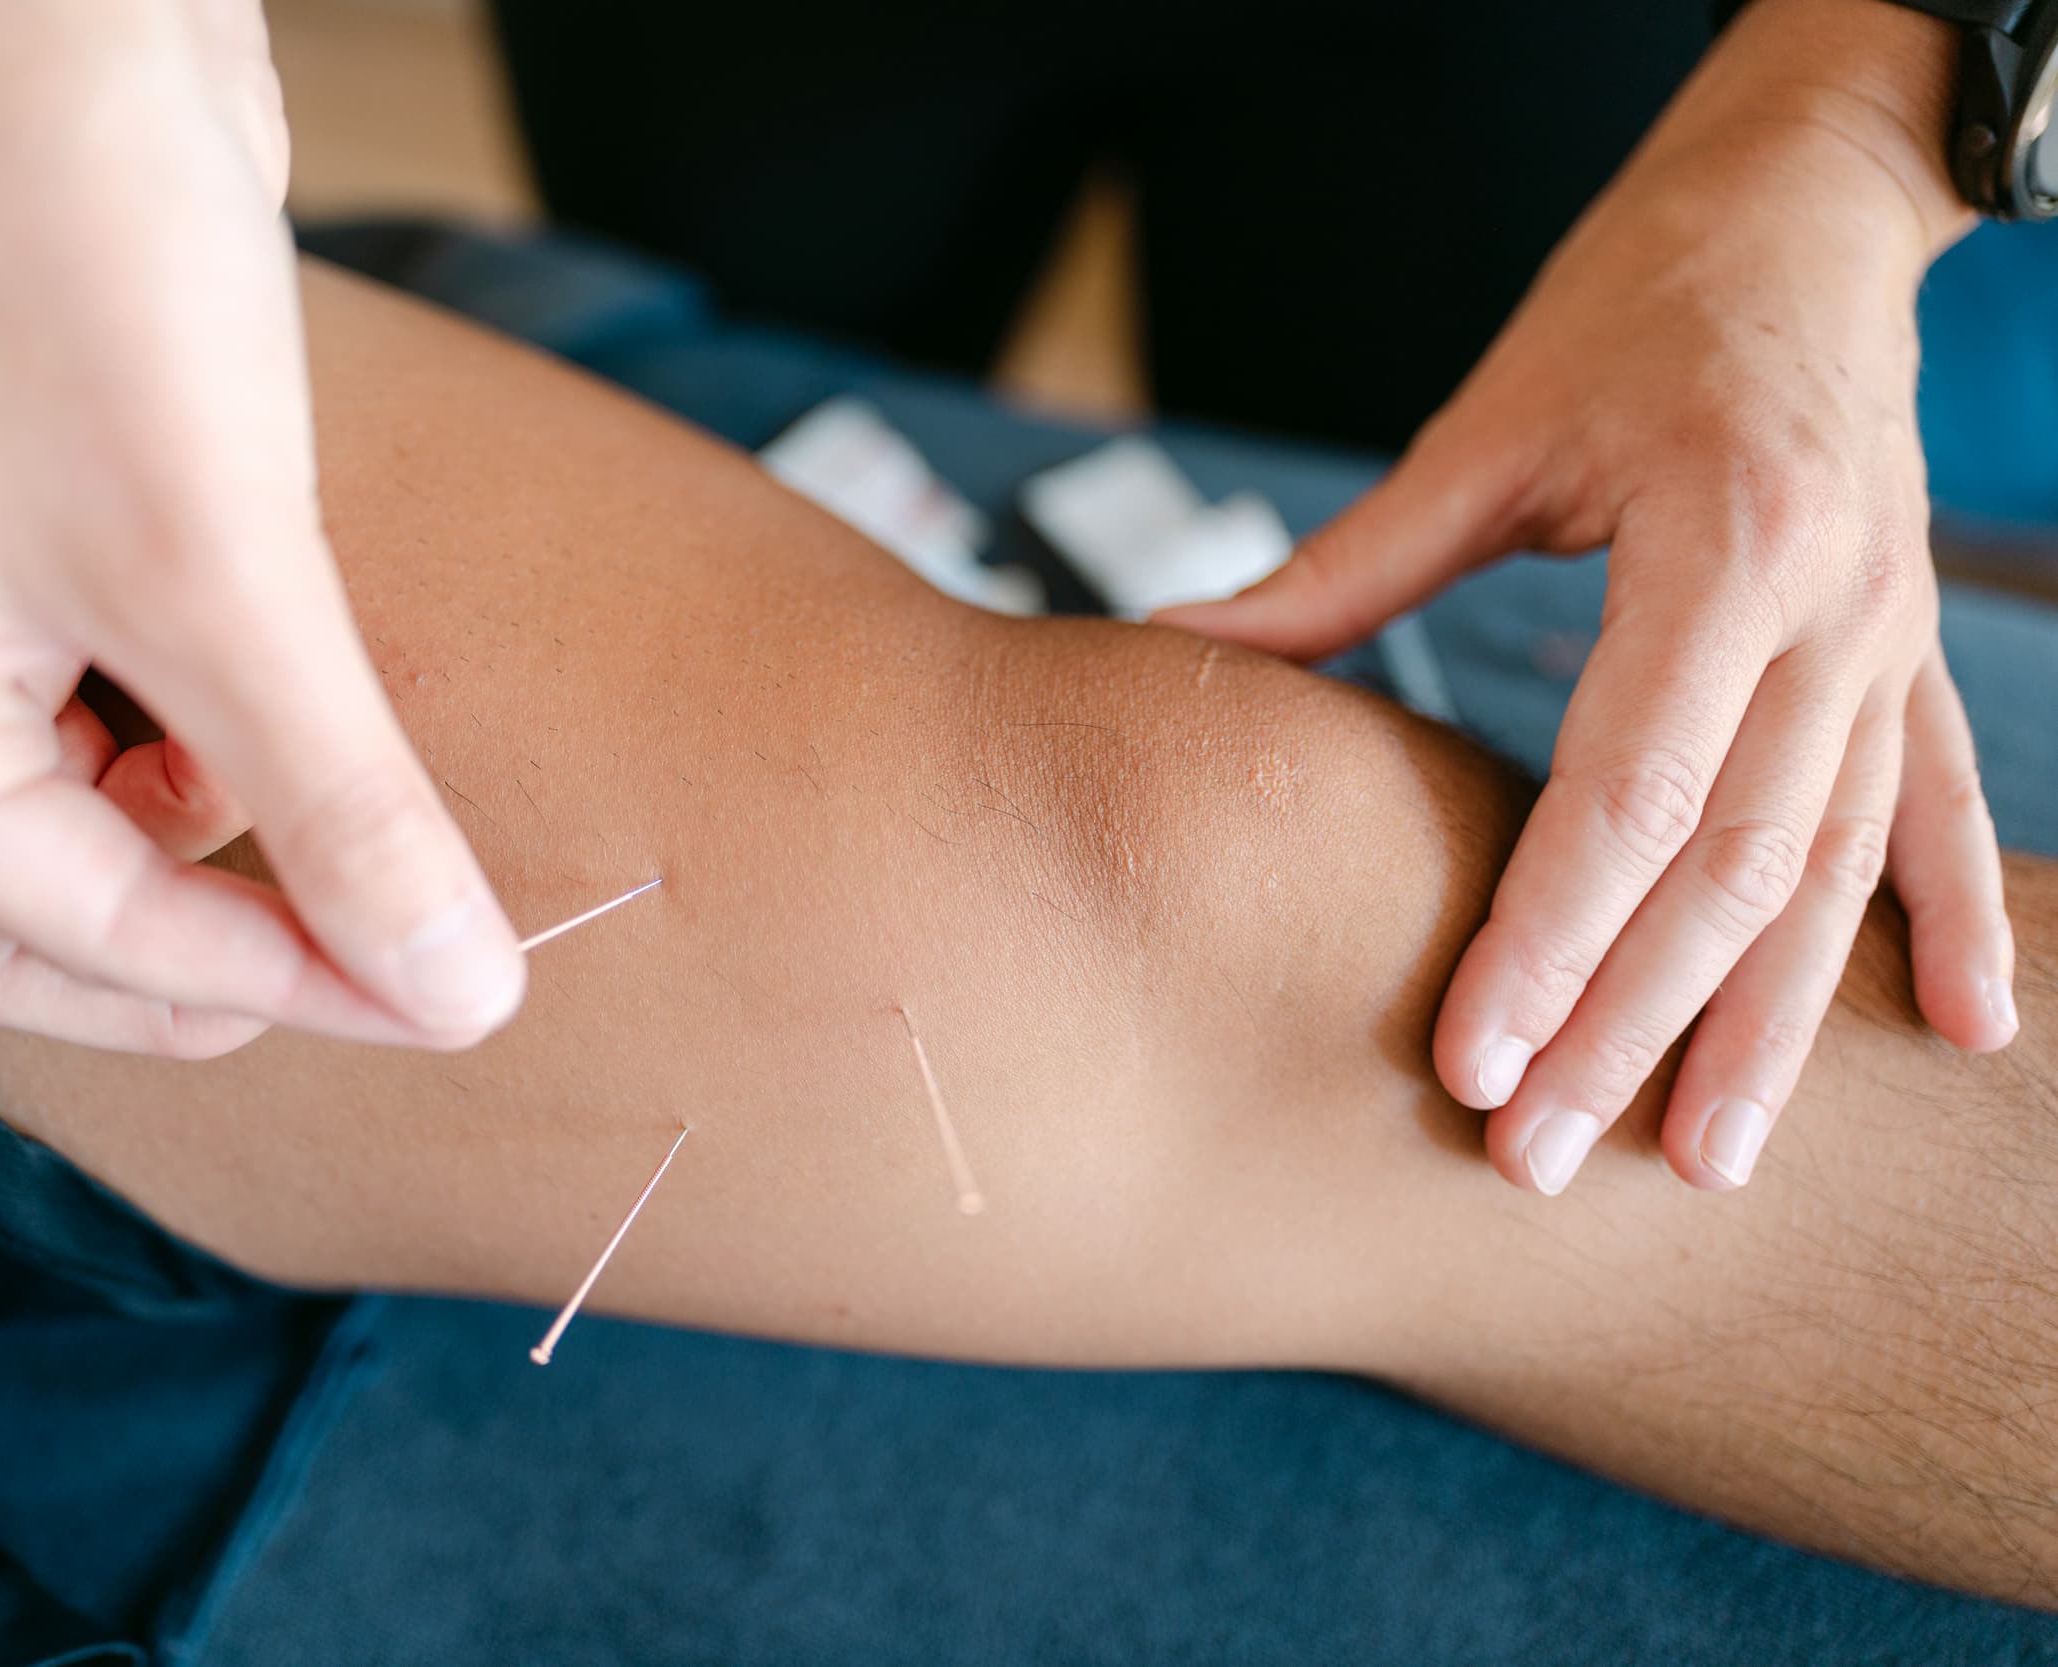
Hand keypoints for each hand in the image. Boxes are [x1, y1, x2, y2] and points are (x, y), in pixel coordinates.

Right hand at [0, 0, 523, 1056]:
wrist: (65, 20)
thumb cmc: (92, 270)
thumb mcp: (229, 576)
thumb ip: (342, 806)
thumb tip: (458, 993)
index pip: (71, 937)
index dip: (274, 984)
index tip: (444, 1000)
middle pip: (41, 917)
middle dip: (216, 950)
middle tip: (387, 967)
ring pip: (82, 817)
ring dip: (220, 847)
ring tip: (352, 820)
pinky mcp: (12, 539)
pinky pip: (106, 709)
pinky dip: (207, 743)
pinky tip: (291, 713)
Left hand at [1157, 0, 2016, 1191]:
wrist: (1803, 213)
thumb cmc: (1638, 303)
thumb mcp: (1491, 424)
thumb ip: (1352, 564)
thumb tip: (1183, 649)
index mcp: (1722, 543)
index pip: (1632, 792)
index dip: (1550, 939)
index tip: (1477, 1058)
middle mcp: (1831, 606)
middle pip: (1731, 865)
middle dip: (1634, 1026)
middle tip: (1542, 1157)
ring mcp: (1889, 635)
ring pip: (1836, 869)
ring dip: (1772, 1024)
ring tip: (1704, 1161)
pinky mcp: (1909, 645)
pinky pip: (1941, 803)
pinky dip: (1957, 914)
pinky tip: (1970, 1029)